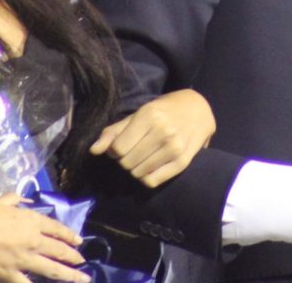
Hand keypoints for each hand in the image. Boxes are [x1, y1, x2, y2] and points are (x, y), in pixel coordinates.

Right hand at [0, 194, 88, 282]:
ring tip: (82, 279)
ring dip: (69, 275)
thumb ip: (15, 200)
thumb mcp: (0, 201)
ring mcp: (22, 258)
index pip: (56, 228)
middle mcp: (31, 239)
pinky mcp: (9, 274)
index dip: (69, 235)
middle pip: (59, 249)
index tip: (79, 241)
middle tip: (83, 261)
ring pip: (52, 269)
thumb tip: (26, 200)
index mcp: (29, 219)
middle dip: (74, 256)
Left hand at [89, 88, 215, 187]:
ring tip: (142, 158)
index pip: (119, 148)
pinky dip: (146, 178)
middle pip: (127, 162)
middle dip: (124, 160)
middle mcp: (163, 132)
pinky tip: (149, 167)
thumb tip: (93, 150)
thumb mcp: (138, 114)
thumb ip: (115, 131)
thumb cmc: (164, 110)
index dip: (114, 151)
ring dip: (135, 169)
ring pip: (139, 173)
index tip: (119, 146)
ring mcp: (175, 148)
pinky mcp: (183, 162)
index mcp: (149, 116)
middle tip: (132, 152)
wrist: (198, 109)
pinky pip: (153, 181)